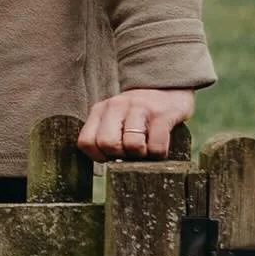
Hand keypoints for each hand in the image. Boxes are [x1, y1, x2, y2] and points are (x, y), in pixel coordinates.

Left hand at [78, 87, 193, 161]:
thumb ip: (104, 135)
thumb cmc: (138, 114)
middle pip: (107, 143)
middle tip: (130, 152)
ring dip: (141, 155)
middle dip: (119, 155)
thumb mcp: (113, 118)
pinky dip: (158, 154)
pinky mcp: (162, 114)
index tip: (111, 156)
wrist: (168, 89)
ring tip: (145, 148)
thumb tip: (105, 166)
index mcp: (100, 110)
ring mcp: (140, 108)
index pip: (86, 142)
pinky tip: (159, 146)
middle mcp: (117, 106)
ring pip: (132, 145)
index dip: (98, 156)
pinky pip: (157, 146)